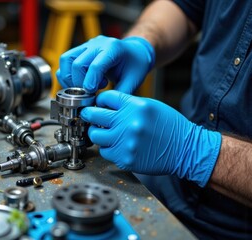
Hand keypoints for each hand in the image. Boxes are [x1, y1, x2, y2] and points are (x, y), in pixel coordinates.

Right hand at [57, 35, 154, 93]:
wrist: (135, 52)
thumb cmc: (135, 64)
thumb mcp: (133, 81)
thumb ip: (119, 94)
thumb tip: (104, 108)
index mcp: (113, 48)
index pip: (95, 65)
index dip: (90, 81)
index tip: (90, 93)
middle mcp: (97, 44)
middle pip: (77, 63)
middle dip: (79, 83)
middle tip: (90, 93)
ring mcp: (87, 45)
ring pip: (66, 60)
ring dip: (69, 78)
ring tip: (82, 88)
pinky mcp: (80, 50)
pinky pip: (65, 61)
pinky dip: (67, 75)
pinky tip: (79, 83)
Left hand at [81, 90, 221, 186]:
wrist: (185, 150)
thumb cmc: (169, 126)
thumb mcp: (151, 106)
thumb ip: (128, 104)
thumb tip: (105, 105)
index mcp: (136, 106)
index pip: (105, 97)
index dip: (100, 100)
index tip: (99, 104)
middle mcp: (128, 123)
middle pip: (93, 115)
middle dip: (89, 114)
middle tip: (88, 115)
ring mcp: (125, 142)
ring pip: (95, 135)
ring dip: (96, 133)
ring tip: (103, 132)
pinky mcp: (125, 159)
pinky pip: (105, 152)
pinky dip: (107, 148)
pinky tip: (115, 145)